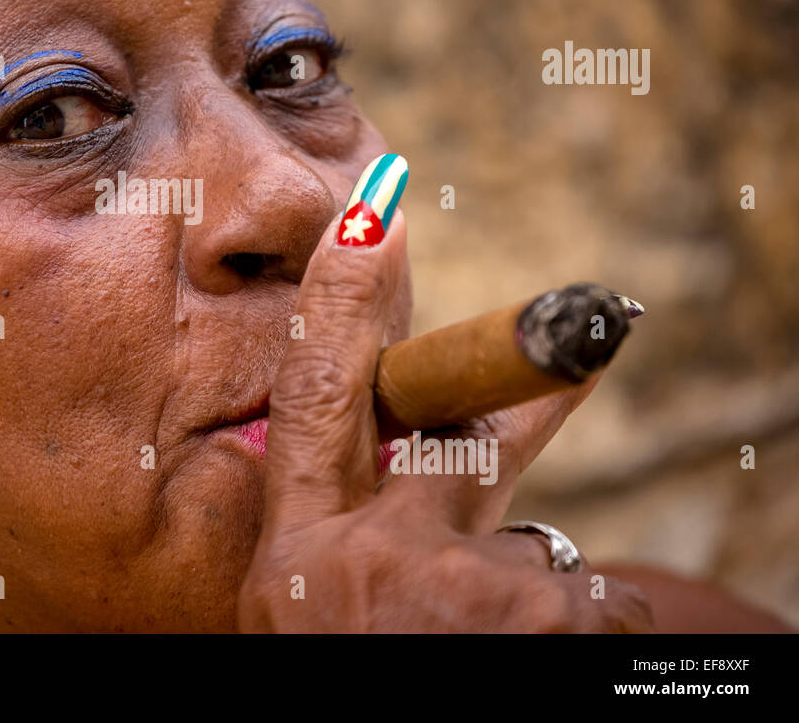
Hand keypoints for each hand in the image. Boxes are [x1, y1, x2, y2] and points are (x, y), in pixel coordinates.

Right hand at [237, 210, 653, 631]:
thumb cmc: (342, 690)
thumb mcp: (302, 624)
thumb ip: (333, 546)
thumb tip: (388, 478)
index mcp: (292, 560)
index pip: (313, 399)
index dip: (343, 303)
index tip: (374, 215)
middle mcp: (366, 559)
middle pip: (460, 434)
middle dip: (523, 385)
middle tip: (594, 326)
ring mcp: (458, 587)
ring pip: (531, 542)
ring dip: (525, 592)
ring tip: (501, 645)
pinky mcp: (544, 621)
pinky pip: (597, 599)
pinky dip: (578, 630)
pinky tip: (537, 655)